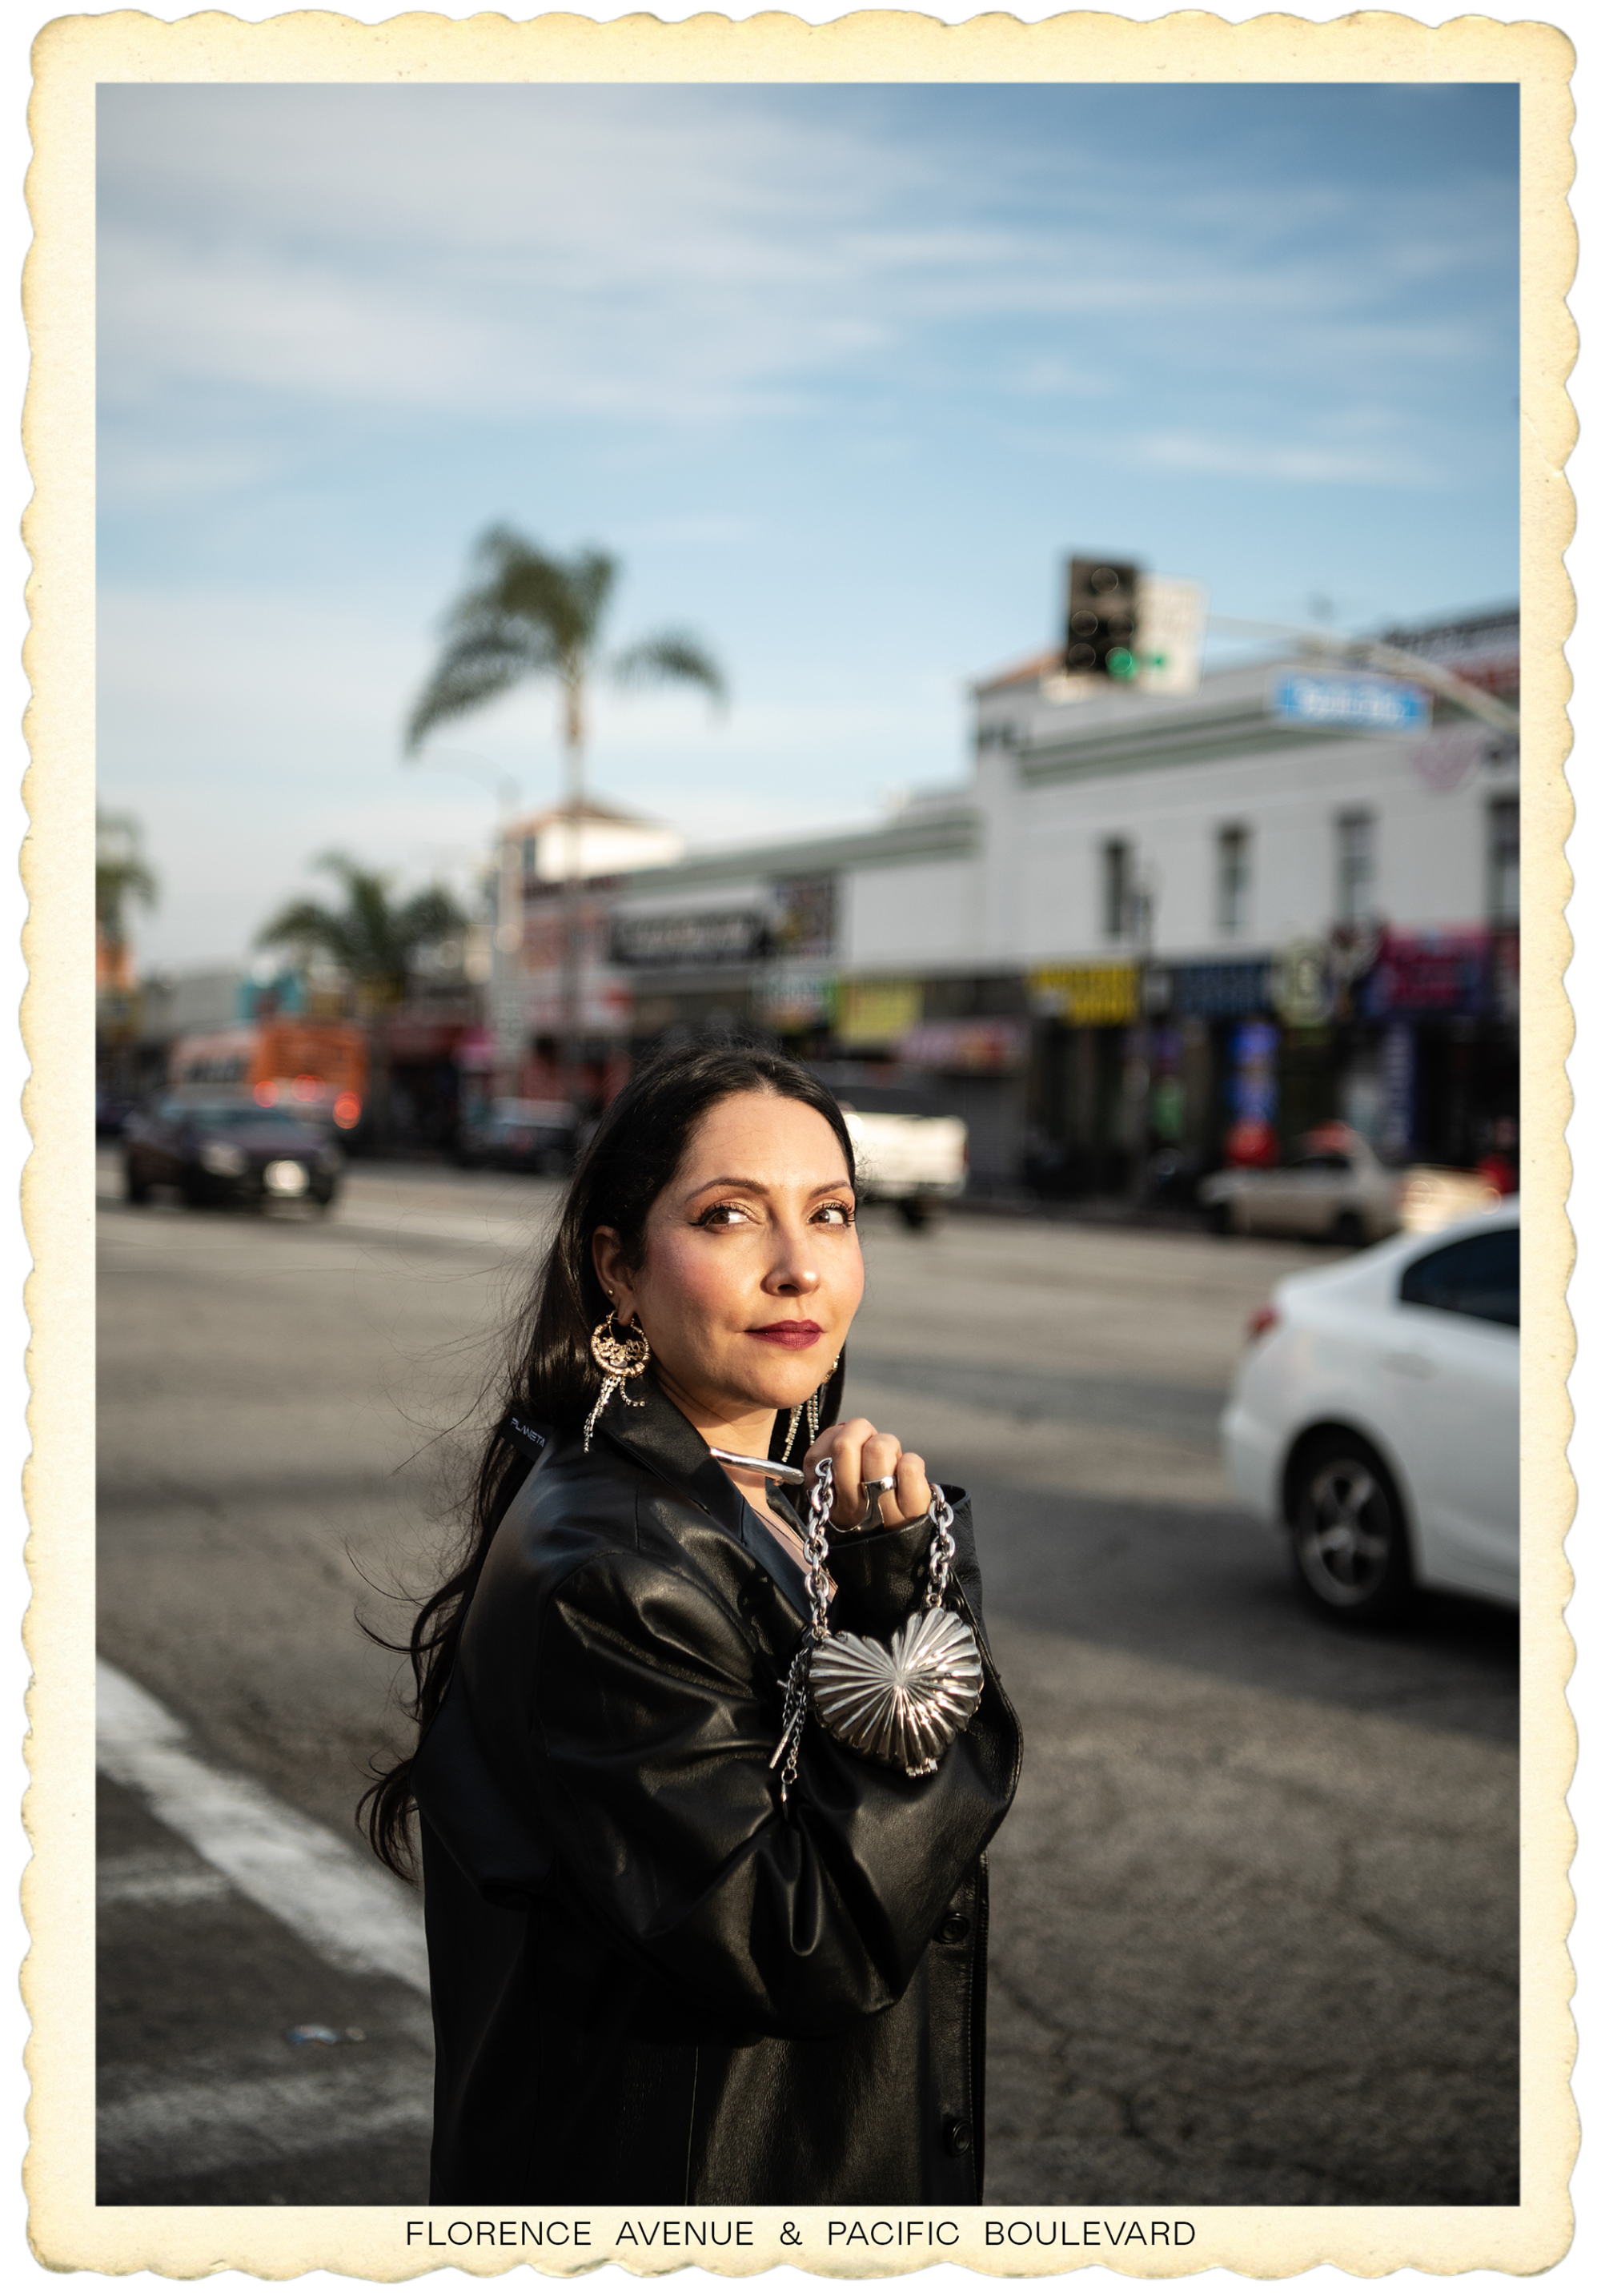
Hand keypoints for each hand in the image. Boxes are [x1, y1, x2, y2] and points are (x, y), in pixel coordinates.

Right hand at [803, 1418, 931, 1531]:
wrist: (905, 1546)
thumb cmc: (874, 1508)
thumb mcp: (842, 1491)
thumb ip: (833, 1459)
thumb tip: (842, 1430)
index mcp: (830, 1502)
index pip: (814, 1458)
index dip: (833, 1438)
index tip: (848, 1446)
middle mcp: (852, 1509)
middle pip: (844, 1445)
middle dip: (861, 1431)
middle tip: (870, 1445)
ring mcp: (882, 1511)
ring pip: (879, 1448)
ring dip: (889, 1445)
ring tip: (891, 1461)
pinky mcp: (915, 1510)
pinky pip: (909, 1466)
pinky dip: (911, 1461)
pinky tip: (906, 1475)